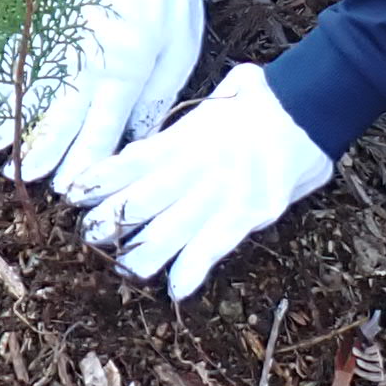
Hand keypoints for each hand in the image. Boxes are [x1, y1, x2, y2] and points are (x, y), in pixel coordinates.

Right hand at [0, 0, 206, 194]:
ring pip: (29, 87)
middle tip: (19, 179)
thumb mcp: (182, 54)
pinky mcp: (49, 16)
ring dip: (7, 119)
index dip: (82, 165)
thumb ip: (157, 100)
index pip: (100, 133)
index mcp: (128, 73)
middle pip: (58, 117)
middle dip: (37, 152)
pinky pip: (16, 51)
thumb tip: (136, 141)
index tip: (68, 191)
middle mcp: (89, 60)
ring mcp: (64, 36)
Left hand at [78, 64, 334, 300]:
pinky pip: (216, 243)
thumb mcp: (219, 96)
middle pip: (146, 197)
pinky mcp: (252, 210)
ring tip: (122, 269)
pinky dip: (194, 267)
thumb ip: (188, 123)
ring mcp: (224, 189)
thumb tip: (162, 138)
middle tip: (87, 236)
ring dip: (145, 252)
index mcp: (188, 135)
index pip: (136, 160)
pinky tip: (175, 289)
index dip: (104, 179)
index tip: (73, 193)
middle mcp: (199, 164)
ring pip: (174, 227)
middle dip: (114, 219)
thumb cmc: (266, 96)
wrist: (312, 101)